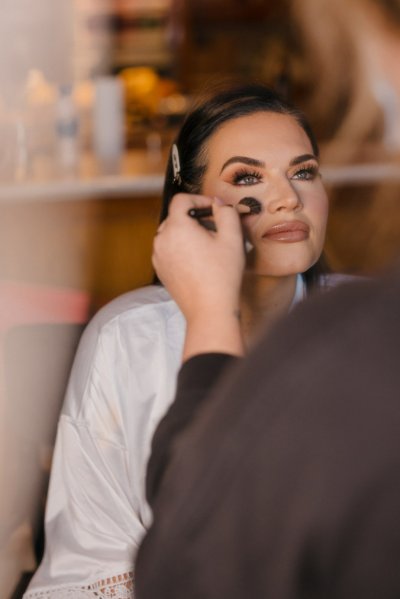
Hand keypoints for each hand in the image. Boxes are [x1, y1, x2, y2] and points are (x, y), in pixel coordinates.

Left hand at [152, 193, 245, 357]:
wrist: (209, 310)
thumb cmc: (221, 275)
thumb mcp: (231, 238)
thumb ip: (226, 212)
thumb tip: (219, 203)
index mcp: (177, 227)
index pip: (181, 199)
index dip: (199, 199)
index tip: (214, 209)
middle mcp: (162, 239)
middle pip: (176, 217)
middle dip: (196, 218)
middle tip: (216, 229)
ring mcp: (158, 256)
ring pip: (172, 233)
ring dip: (188, 233)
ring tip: (209, 247)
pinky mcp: (160, 270)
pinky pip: (169, 250)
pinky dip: (182, 248)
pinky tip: (199, 261)